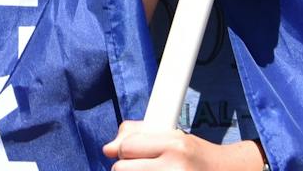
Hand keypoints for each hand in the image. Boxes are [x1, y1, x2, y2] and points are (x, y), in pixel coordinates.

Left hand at [102, 122, 264, 168]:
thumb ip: (138, 134)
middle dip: (125, 167)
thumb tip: (107, 148)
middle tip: (141, 165)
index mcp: (175, 146)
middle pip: (121, 169)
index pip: (126, 147)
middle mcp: (175, 168)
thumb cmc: (196, 154)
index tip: (132, 151)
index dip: (125, 149)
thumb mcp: (173, 135)